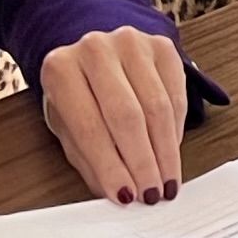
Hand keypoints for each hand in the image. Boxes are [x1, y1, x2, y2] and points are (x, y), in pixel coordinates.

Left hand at [40, 26, 190, 204]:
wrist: (92, 57)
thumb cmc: (78, 96)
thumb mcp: (68, 128)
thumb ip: (90, 158)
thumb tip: (120, 194)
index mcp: (60, 68)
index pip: (89, 126)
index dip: (110, 165)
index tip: (125, 195)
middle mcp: (95, 48)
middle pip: (127, 115)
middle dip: (142, 162)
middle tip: (151, 194)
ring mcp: (132, 42)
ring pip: (157, 106)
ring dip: (164, 152)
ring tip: (166, 182)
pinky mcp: (162, 46)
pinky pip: (176, 95)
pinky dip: (176, 130)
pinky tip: (171, 152)